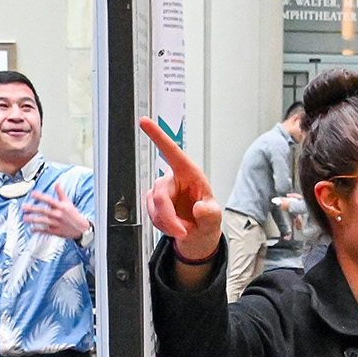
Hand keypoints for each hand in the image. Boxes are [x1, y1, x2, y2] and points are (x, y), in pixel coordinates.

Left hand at [24, 185, 91, 241]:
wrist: (81, 228)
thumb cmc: (74, 215)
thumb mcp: (68, 202)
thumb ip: (60, 193)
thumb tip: (57, 183)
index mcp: (61, 206)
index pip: (49, 200)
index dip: (41, 197)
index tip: (32, 194)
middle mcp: (58, 215)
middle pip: (43, 211)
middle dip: (32, 209)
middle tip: (24, 207)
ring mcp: (56, 223)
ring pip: (42, 221)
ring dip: (33, 219)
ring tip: (25, 218)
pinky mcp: (55, 231)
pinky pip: (45, 230)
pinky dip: (38, 230)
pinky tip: (32, 229)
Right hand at [140, 116, 221, 261]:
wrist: (197, 235)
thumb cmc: (207, 220)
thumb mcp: (214, 219)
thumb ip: (209, 214)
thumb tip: (199, 207)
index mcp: (190, 173)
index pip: (172, 152)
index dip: (157, 136)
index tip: (144, 121)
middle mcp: (173, 178)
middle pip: (161, 195)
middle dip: (169, 218)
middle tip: (182, 232)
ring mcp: (161, 190)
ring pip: (154, 207)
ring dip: (166, 224)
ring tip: (182, 229)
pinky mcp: (153, 200)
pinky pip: (150, 214)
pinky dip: (161, 225)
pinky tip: (172, 226)